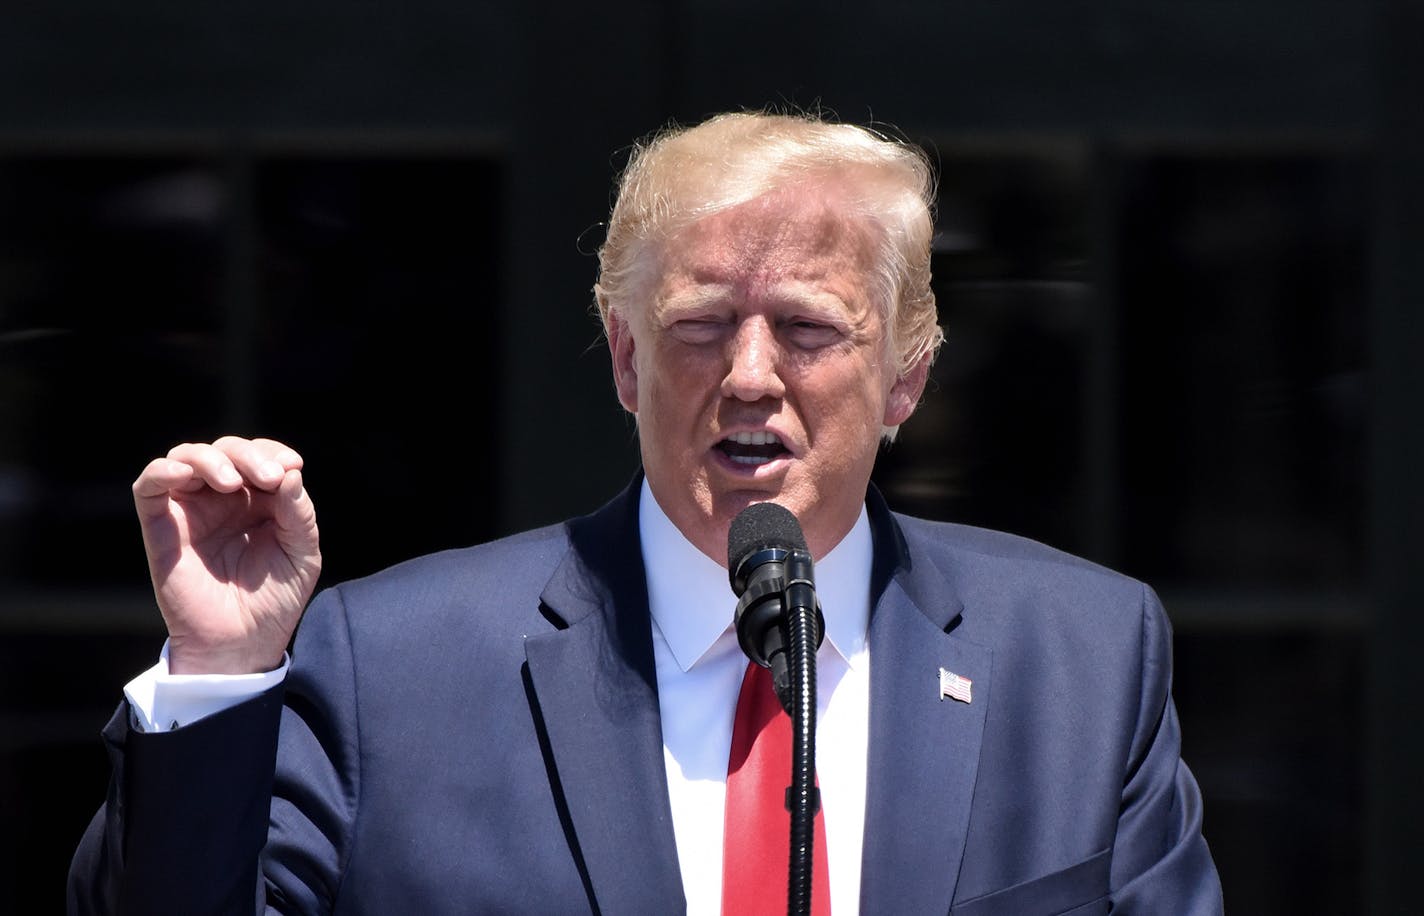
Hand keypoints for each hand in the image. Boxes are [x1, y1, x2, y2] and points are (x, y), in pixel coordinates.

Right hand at [133, 436, 321, 674]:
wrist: (243, 645)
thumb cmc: (274, 602)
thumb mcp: (302, 554)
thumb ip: (299, 514)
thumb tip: (290, 473)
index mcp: (259, 501)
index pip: (260, 456)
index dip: (273, 452)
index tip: (292, 467)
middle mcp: (223, 500)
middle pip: (226, 451)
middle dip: (249, 456)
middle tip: (269, 478)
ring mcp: (191, 512)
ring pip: (186, 457)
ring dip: (210, 458)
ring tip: (232, 482)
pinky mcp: (162, 528)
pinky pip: (149, 487)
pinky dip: (163, 471)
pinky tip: (185, 474)